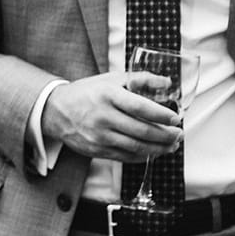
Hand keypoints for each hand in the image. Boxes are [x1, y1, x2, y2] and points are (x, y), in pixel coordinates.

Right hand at [41, 72, 181, 162]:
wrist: (55, 111)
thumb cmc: (87, 93)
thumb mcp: (110, 79)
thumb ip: (139, 79)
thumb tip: (166, 82)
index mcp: (107, 95)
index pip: (140, 107)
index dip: (161, 115)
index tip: (176, 118)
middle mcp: (102, 117)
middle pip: (142, 131)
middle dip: (166, 135)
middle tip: (179, 134)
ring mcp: (99, 136)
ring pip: (136, 147)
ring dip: (159, 148)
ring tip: (172, 145)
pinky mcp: (96, 150)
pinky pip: (125, 157)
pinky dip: (143, 156)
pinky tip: (153, 151)